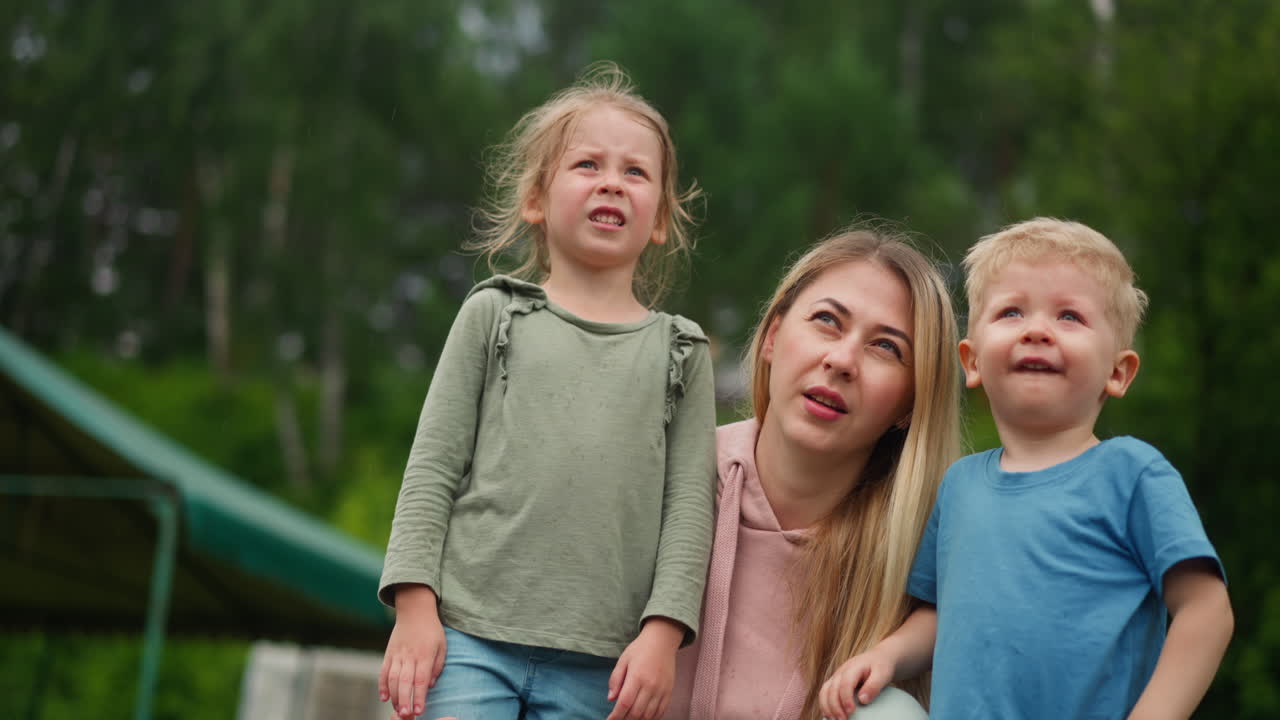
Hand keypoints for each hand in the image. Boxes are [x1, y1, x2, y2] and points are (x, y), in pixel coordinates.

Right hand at [379, 585, 447, 718]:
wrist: (415, 610)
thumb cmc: (432, 630)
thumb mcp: (442, 646)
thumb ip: (437, 666)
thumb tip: (430, 685)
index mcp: (425, 654)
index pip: (421, 679)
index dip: (419, 696)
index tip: (419, 711)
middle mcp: (409, 655)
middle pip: (405, 681)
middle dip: (404, 700)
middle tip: (405, 716)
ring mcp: (397, 654)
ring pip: (393, 678)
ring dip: (394, 696)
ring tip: (397, 710)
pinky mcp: (388, 653)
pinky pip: (383, 671)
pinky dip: (382, 685)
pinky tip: (384, 697)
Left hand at [605, 617, 684, 719]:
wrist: (662, 641)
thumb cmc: (640, 649)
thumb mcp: (623, 660)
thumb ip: (615, 679)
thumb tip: (611, 699)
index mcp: (637, 676)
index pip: (624, 703)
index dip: (616, 716)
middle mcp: (650, 685)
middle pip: (636, 712)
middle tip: (618, 719)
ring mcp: (662, 690)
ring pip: (648, 715)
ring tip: (629, 718)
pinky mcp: (669, 692)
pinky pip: (661, 711)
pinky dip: (651, 718)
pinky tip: (643, 717)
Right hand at [818, 646, 895, 718]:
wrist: (877, 657)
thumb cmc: (881, 666)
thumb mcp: (883, 674)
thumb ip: (873, 686)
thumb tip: (862, 700)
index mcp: (853, 667)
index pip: (845, 683)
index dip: (846, 698)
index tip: (851, 712)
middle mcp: (841, 671)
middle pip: (831, 689)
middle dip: (835, 706)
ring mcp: (836, 676)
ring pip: (824, 691)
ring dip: (827, 707)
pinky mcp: (835, 682)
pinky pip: (825, 693)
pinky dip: (825, 705)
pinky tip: (831, 715)